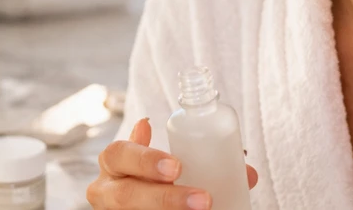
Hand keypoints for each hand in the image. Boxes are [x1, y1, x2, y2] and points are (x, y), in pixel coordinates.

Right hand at [86, 118, 258, 209]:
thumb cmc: (153, 176)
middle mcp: (105, 189)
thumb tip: (248, 172)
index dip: (145, 159)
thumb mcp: (165, 162)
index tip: (177, 165)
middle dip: (164, 198)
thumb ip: (192, 156)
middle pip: (125, 195)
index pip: (119, 153)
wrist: (138, 200)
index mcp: (114, 161)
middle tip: (203, 199)